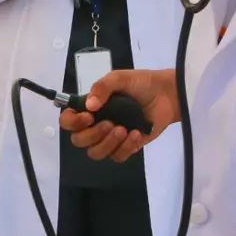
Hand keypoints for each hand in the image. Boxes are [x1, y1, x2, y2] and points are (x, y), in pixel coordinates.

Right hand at [59, 68, 178, 162]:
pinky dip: (126, 147)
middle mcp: (96, 124)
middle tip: (109, 123)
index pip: (68, 121)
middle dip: (92, 135)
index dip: (72, 123)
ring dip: (107, 143)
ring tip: (124, 130)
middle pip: (79, 141)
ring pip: (96, 153)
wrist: (168, 94)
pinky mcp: (127, 147)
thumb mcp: (119, 78)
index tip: (87, 117)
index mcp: (90, 107)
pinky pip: (117, 156)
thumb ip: (101, 87)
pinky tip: (136, 134)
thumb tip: (89, 105)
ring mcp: (111, 138)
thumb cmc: (141, 83)